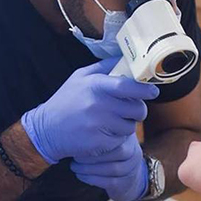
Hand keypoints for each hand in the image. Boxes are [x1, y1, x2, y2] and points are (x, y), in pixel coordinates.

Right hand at [21, 58, 159, 163]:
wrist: (46, 129)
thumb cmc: (66, 101)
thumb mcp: (80, 77)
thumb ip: (104, 67)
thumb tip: (126, 57)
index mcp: (95, 85)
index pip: (128, 86)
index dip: (145, 89)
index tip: (153, 91)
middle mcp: (98, 105)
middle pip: (136, 109)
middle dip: (137, 110)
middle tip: (129, 109)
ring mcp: (98, 125)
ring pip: (130, 126)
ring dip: (126, 125)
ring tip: (111, 121)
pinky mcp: (99, 143)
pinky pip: (121, 141)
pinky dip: (116, 138)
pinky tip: (103, 133)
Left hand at [71, 134, 148, 200]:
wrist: (125, 177)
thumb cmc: (107, 153)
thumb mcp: (105, 137)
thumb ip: (96, 130)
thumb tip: (74, 123)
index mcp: (127, 137)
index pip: (116, 136)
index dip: (96, 140)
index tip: (78, 141)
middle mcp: (133, 152)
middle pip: (117, 152)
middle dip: (93, 154)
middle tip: (75, 155)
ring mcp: (132, 169)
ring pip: (113, 168)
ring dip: (90, 168)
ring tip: (74, 166)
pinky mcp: (125, 183)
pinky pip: (110, 182)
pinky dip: (92, 178)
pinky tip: (80, 175)